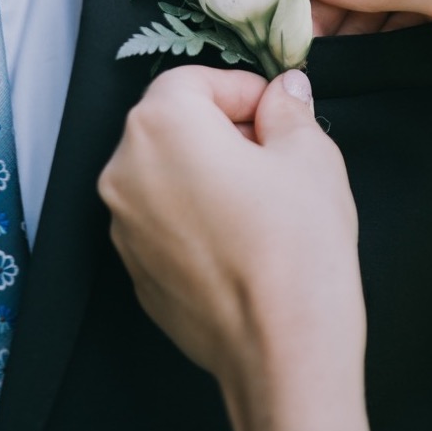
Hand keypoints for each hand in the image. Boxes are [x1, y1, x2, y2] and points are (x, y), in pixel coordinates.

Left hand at [98, 65, 363, 397]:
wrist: (282, 350)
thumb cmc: (297, 248)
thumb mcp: (309, 157)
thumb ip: (288, 111)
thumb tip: (284, 93)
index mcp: (160, 127)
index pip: (192, 80)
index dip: (240, 89)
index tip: (275, 111)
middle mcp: (124, 172)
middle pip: (170, 125)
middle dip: (221, 128)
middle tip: (274, 154)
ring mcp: (122, 225)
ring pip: (163, 174)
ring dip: (204, 171)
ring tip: (260, 202)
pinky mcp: (133, 268)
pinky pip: (161, 220)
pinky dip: (192, 215)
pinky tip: (239, 241)